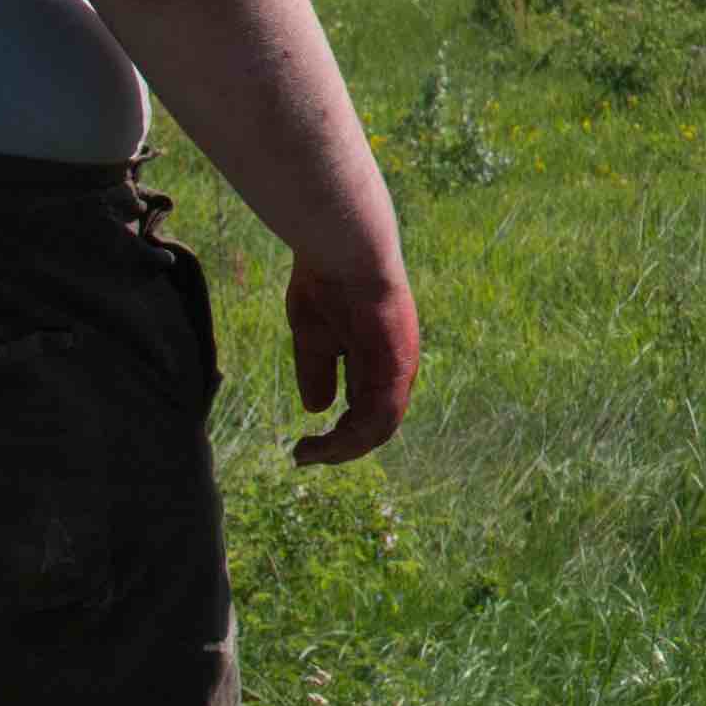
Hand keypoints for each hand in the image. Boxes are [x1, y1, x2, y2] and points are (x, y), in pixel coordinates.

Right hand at [281, 254, 419, 463]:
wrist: (343, 248)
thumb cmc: (327, 282)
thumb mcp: (315, 337)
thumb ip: (318, 371)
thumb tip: (317, 408)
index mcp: (380, 360)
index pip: (367, 410)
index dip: (340, 434)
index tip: (305, 446)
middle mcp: (395, 367)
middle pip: (374, 425)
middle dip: (340, 448)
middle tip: (306, 457)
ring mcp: (400, 367)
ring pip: (378, 427)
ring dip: (343, 448)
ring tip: (309, 455)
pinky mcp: (397, 366)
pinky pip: (380, 415)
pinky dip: (353, 436)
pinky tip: (325, 443)